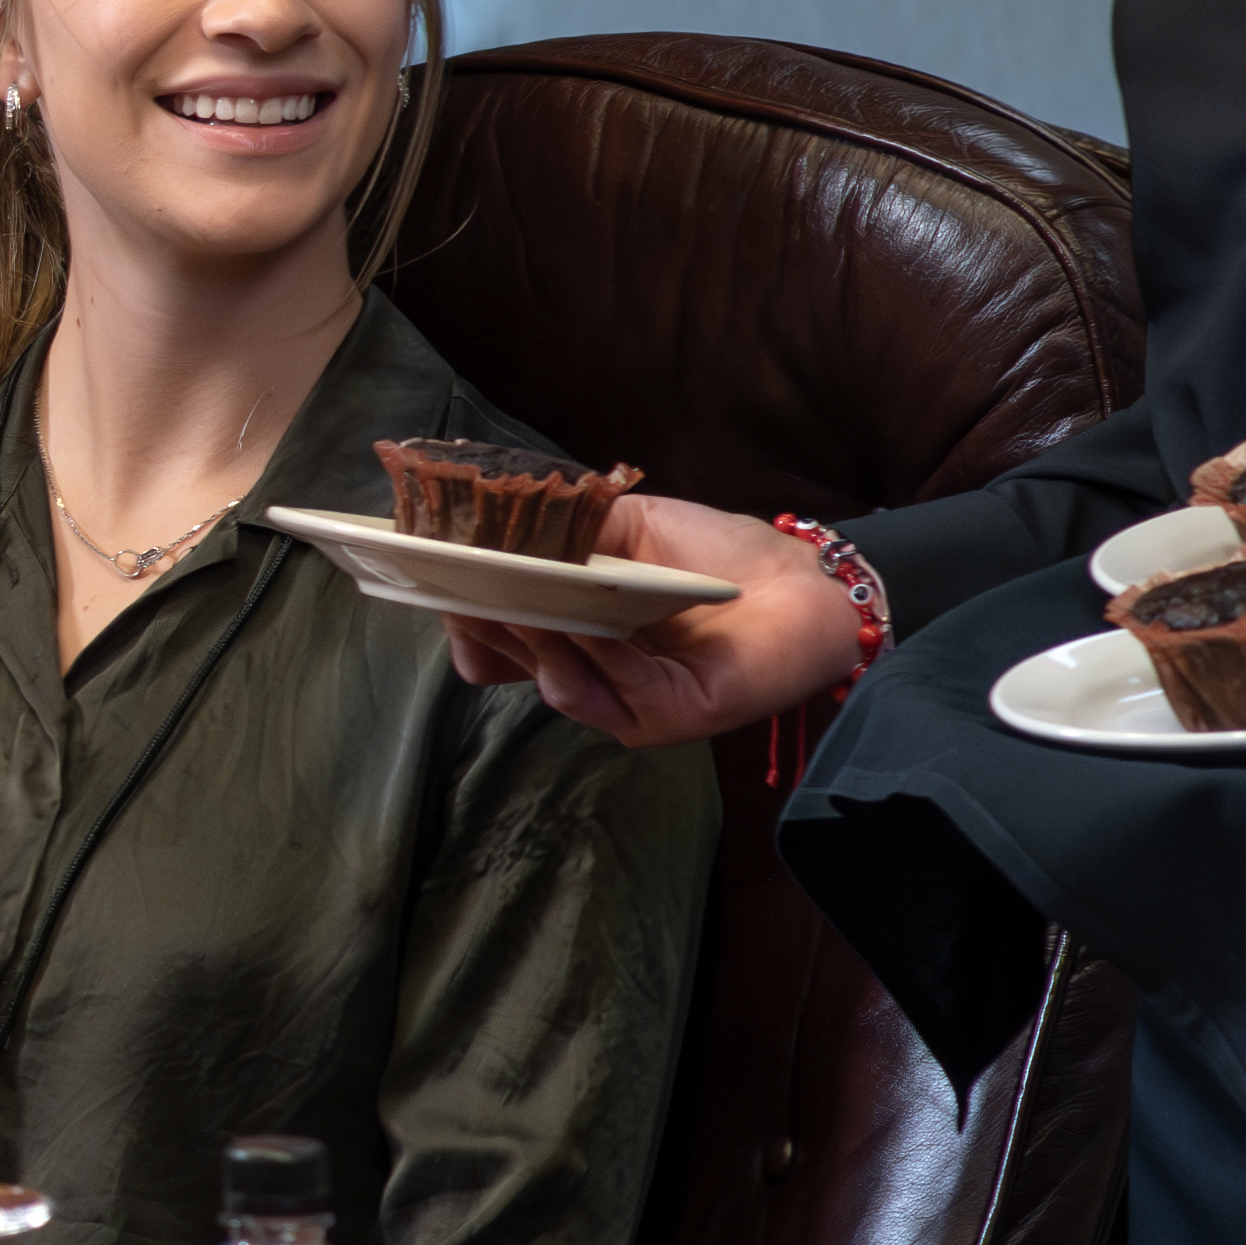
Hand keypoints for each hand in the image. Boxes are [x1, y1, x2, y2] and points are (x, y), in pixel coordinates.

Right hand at [442, 492, 867, 749]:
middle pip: (513, 663)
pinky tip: (586, 621)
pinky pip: (613, 689)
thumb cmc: (719, 555)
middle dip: (488, 623)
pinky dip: (595, 654)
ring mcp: (625, 704)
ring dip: (534, 640)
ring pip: (556, 682)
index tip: (442, 579)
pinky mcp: (665, 718)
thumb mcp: (625, 526)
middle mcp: (592, 675)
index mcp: (575, 634)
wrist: (803, 581)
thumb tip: (487, 530)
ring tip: (523, 600)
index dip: (465, 614)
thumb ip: (562, 532)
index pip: (497, 638)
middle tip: (467, 586)